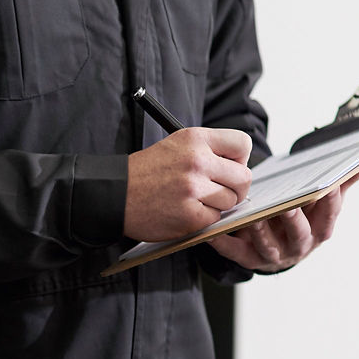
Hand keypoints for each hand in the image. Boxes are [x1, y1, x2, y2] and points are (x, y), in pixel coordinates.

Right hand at [124, 127, 252, 240]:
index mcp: (195, 139)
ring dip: (217, 205)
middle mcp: (197, 161)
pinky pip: (215, 219)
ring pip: (230, 201)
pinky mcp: (189, 215)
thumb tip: (239, 166)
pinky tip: (185, 211)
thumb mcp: (176, 145)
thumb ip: (208, 150)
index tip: (229, 168)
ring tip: (194, 200)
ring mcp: (193, 189)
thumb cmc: (145, 172)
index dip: (240, 159)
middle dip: (235, 188)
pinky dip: (203, 219)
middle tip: (218, 191)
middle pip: (243, 178)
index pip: (242, 144)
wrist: (115, 194)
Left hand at [206, 161, 358, 272]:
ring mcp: (274, 255)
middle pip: (299, 234)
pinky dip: (225, 243)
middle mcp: (299, 246)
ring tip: (252, 217)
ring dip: (261, 232)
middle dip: (294, 220)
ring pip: (268, 246)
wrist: (276, 248)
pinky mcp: (248, 259)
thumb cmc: (303, 218)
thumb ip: (346, 180)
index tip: (328, 186)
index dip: (330, 204)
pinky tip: (215, 231)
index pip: (329, 217)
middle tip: (289, 205)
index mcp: (320, 230)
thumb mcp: (324, 202)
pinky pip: (236, 253)